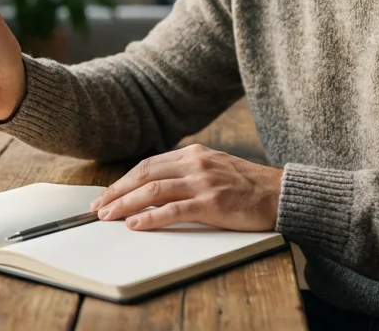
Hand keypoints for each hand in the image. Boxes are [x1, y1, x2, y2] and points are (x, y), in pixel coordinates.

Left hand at [89, 144, 283, 231]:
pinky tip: (135, 224)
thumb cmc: (249, 186)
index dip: (124, 180)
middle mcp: (195, 163)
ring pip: (153, 190)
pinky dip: (150, 217)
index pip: (149, 165)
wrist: (280, 194)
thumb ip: (188, 173)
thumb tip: (156, 187)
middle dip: (117, 191)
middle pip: (145, 174)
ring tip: (108, 216)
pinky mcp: (212, 203)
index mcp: (194, 154)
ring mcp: (203, 182)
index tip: (107, 194)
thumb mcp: (215, 169)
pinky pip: (173, 210)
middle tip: (98, 206)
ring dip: (125, 203)